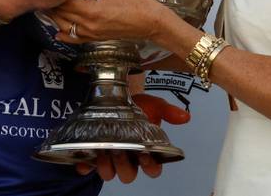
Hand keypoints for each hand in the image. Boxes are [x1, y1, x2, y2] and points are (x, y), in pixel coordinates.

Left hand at [50, 0, 171, 43]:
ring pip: (64, 27)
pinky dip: (64, 33)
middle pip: (61, 15)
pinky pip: (74, 38)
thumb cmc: (137, 3)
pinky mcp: (95, 39)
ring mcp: (91, 34)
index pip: (65, 1)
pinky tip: (58, 29)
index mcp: (92, 11)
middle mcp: (88, 25)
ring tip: (51, 4)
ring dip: (56, 16)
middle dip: (53, 3)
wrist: (152, 23)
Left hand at [73, 96, 187, 181]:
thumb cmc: (136, 105)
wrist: (115, 95)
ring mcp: (110, 159)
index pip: (153, 169)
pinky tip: (84, 161)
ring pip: (109, 174)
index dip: (150, 166)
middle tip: (120, 150)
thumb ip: (168, 111)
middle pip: (129, 175)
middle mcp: (129, 160)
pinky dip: (85, 167)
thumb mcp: (154, 105)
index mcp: (145, 152)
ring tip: (104, 151)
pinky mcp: (92, 156)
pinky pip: (87, 168)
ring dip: (106, 167)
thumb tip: (186, 117)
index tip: (146, 154)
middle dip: (125, 165)